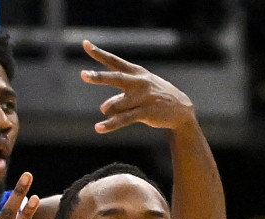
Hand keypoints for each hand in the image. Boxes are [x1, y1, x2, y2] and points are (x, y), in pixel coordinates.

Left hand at [79, 41, 195, 133]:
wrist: (181, 110)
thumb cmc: (155, 97)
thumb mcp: (138, 93)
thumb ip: (119, 98)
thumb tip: (104, 108)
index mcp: (136, 72)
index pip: (114, 61)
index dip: (99, 53)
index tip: (85, 44)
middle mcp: (139, 82)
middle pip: (115, 77)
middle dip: (99, 77)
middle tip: (83, 74)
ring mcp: (143, 96)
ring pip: (116, 105)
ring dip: (109, 111)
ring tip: (107, 115)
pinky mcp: (146, 111)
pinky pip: (124, 119)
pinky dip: (110, 124)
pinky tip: (98, 128)